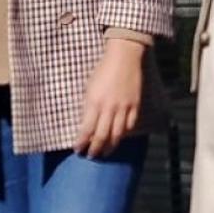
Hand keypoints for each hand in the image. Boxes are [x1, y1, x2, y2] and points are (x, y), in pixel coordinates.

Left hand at [74, 38, 145, 158]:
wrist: (124, 56)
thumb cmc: (103, 70)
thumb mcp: (90, 88)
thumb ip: (89, 107)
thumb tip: (87, 125)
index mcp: (94, 102)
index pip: (86, 130)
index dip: (81, 142)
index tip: (78, 149)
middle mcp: (109, 108)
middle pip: (101, 136)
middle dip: (95, 149)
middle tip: (91, 155)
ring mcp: (124, 107)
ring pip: (117, 135)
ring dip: (109, 146)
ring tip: (105, 153)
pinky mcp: (135, 105)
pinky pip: (129, 125)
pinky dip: (124, 134)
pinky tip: (119, 138)